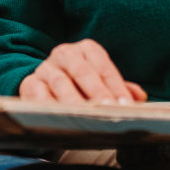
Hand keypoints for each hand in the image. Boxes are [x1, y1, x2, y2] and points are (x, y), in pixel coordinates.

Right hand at [18, 39, 147, 104]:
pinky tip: (62, 119)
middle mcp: (64, 54)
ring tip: (87, 117)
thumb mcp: (100, 82)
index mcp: (86, 49)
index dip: (116, 86)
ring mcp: (45, 68)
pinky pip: (40, 97)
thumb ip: (119, 88)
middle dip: (98, 93)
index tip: (126, 105)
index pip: (103, 67)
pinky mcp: (29, 84)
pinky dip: (51, 108)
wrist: (44, 84)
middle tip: (109, 110)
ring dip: (76, 102)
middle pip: (83, 72)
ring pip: (61, 84)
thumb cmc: (79, 84)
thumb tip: (139, 97)